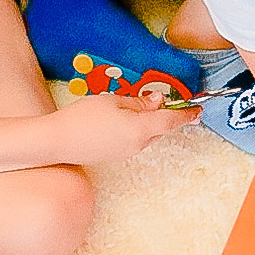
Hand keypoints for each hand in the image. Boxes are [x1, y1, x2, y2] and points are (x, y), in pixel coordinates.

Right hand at [47, 91, 196, 164]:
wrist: (56, 142)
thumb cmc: (82, 118)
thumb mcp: (113, 101)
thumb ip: (139, 102)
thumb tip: (158, 101)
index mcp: (141, 129)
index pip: (171, 121)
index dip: (186, 115)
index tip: (198, 111)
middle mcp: (138, 144)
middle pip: (159, 127)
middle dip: (162, 114)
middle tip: (156, 99)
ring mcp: (127, 152)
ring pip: (146, 133)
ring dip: (145, 121)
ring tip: (125, 106)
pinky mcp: (116, 155)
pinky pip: (133, 139)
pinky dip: (133, 128)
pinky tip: (115, 119)